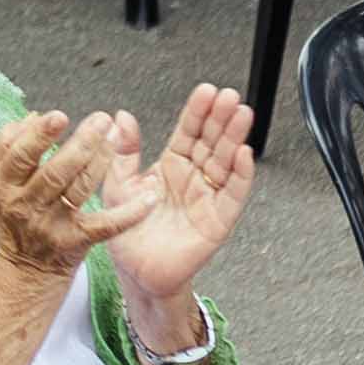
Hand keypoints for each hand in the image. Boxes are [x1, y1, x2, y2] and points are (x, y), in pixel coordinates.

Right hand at [0, 108, 143, 282]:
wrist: (26, 269)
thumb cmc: (19, 217)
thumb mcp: (4, 183)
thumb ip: (11, 150)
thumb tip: (34, 116)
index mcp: (4, 185)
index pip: (15, 154)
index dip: (36, 134)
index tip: (58, 115)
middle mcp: (25, 204)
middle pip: (52, 172)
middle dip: (78, 144)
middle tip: (100, 120)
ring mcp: (50, 225)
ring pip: (77, 190)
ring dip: (100, 161)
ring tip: (116, 137)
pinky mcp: (76, 242)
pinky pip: (106, 225)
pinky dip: (130, 212)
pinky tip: (149, 196)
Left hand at [99, 87, 256, 311]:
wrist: (136, 272)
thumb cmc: (129, 231)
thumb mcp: (119, 185)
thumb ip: (123, 152)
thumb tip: (121, 117)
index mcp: (171, 166)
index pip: (188, 132)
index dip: (197, 112)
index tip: (206, 91)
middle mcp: (193, 178)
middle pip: (212, 142)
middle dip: (221, 118)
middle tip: (228, 96)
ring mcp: (208, 198)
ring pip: (226, 162)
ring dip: (235, 138)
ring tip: (241, 114)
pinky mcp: (217, 221)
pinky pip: (232, 195)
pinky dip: (241, 175)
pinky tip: (244, 154)